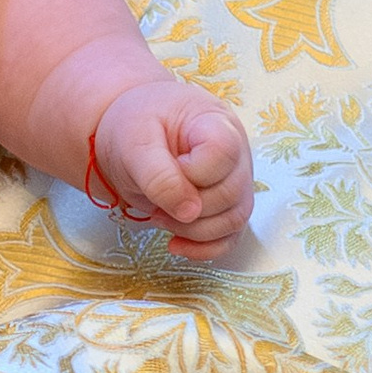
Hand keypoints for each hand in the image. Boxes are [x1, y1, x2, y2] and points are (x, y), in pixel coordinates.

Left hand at [89, 83, 254, 257]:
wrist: (137, 132)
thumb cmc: (138, 127)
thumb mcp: (135, 142)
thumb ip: (158, 175)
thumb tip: (189, 212)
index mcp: (215, 123)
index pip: (223, 153)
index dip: (195, 172)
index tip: (170, 168)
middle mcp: (236, 154)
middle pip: (230, 193)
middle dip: (187, 207)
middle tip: (154, 201)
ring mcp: (236, 182)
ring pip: (235, 220)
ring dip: (193, 230)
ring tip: (158, 215)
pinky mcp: (227, 207)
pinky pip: (229, 237)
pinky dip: (203, 249)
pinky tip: (175, 244)